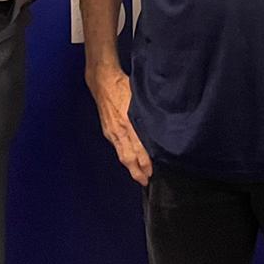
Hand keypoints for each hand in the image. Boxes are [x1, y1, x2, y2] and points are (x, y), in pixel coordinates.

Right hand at [86, 65, 152, 185]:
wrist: (102, 82)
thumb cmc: (123, 85)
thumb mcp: (139, 98)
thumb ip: (147, 114)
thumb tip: (161, 125)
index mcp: (128, 122)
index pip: (139, 148)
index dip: (145, 162)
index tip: (151, 172)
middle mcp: (119, 130)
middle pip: (128, 157)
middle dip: (136, 172)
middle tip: (145, 181)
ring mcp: (111, 131)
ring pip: (122, 154)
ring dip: (130, 167)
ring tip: (139, 176)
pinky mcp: (108, 130)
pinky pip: (117, 148)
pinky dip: (124, 157)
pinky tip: (129, 160)